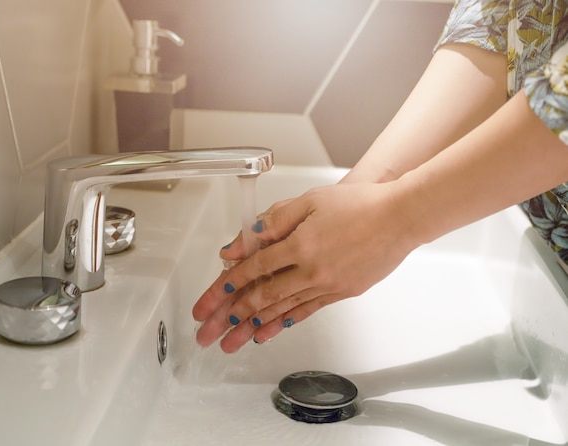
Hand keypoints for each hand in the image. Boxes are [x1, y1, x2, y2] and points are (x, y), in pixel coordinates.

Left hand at [192, 181, 419, 352]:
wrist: (400, 217)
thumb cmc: (359, 204)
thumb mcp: (309, 201)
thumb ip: (274, 220)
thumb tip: (245, 239)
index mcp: (300, 245)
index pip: (253, 269)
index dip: (228, 284)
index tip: (212, 298)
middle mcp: (311, 270)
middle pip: (262, 296)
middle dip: (231, 316)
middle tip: (210, 332)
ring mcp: (327, 285)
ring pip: (282, 310)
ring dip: (253, 327)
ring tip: (232, 342)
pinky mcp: (341, 293)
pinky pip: (307, 311)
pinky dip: (285, 322)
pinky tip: (269, 331)